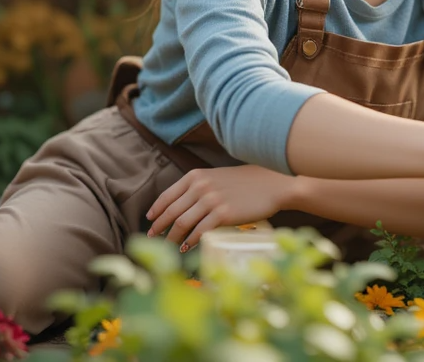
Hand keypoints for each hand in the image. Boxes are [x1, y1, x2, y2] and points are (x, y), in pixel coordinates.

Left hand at [146, 165, 300, 250]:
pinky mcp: (223, 214)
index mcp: (196, 176)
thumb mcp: (218, 177)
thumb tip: (182, 207)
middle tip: (153, 238)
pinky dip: (190, 242)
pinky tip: (187, 247)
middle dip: (160, 227)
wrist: (273, 184)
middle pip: (172, 212)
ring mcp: (211, 200)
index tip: (150, 221)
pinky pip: (200, 231)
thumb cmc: (247, 181)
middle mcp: (200, 187)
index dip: (156, 210)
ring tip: (170, 247)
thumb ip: (199, 187)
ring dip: (173, 238)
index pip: (168, 195)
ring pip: (182, 223)